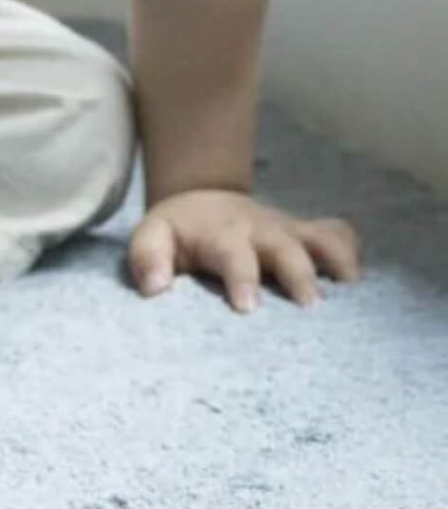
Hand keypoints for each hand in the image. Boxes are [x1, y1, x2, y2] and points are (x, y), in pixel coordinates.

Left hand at [128, 188, 361, 311]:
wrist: (203, 201)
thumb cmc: (179, 233)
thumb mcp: (152, 236)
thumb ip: (148, 259)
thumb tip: (154, 288)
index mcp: (222, 234)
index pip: (233, 255)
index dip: (242, 279)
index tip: (247, 308)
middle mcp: (261, 230)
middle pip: (286, 248)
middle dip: (298, 274)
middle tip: (310, 307)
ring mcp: (289, 231)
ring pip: (321, 239)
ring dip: (337, 261)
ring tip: (350, 291)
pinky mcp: (308, 235)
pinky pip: (339, 235)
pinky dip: (352, 252)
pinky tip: (359, 282)